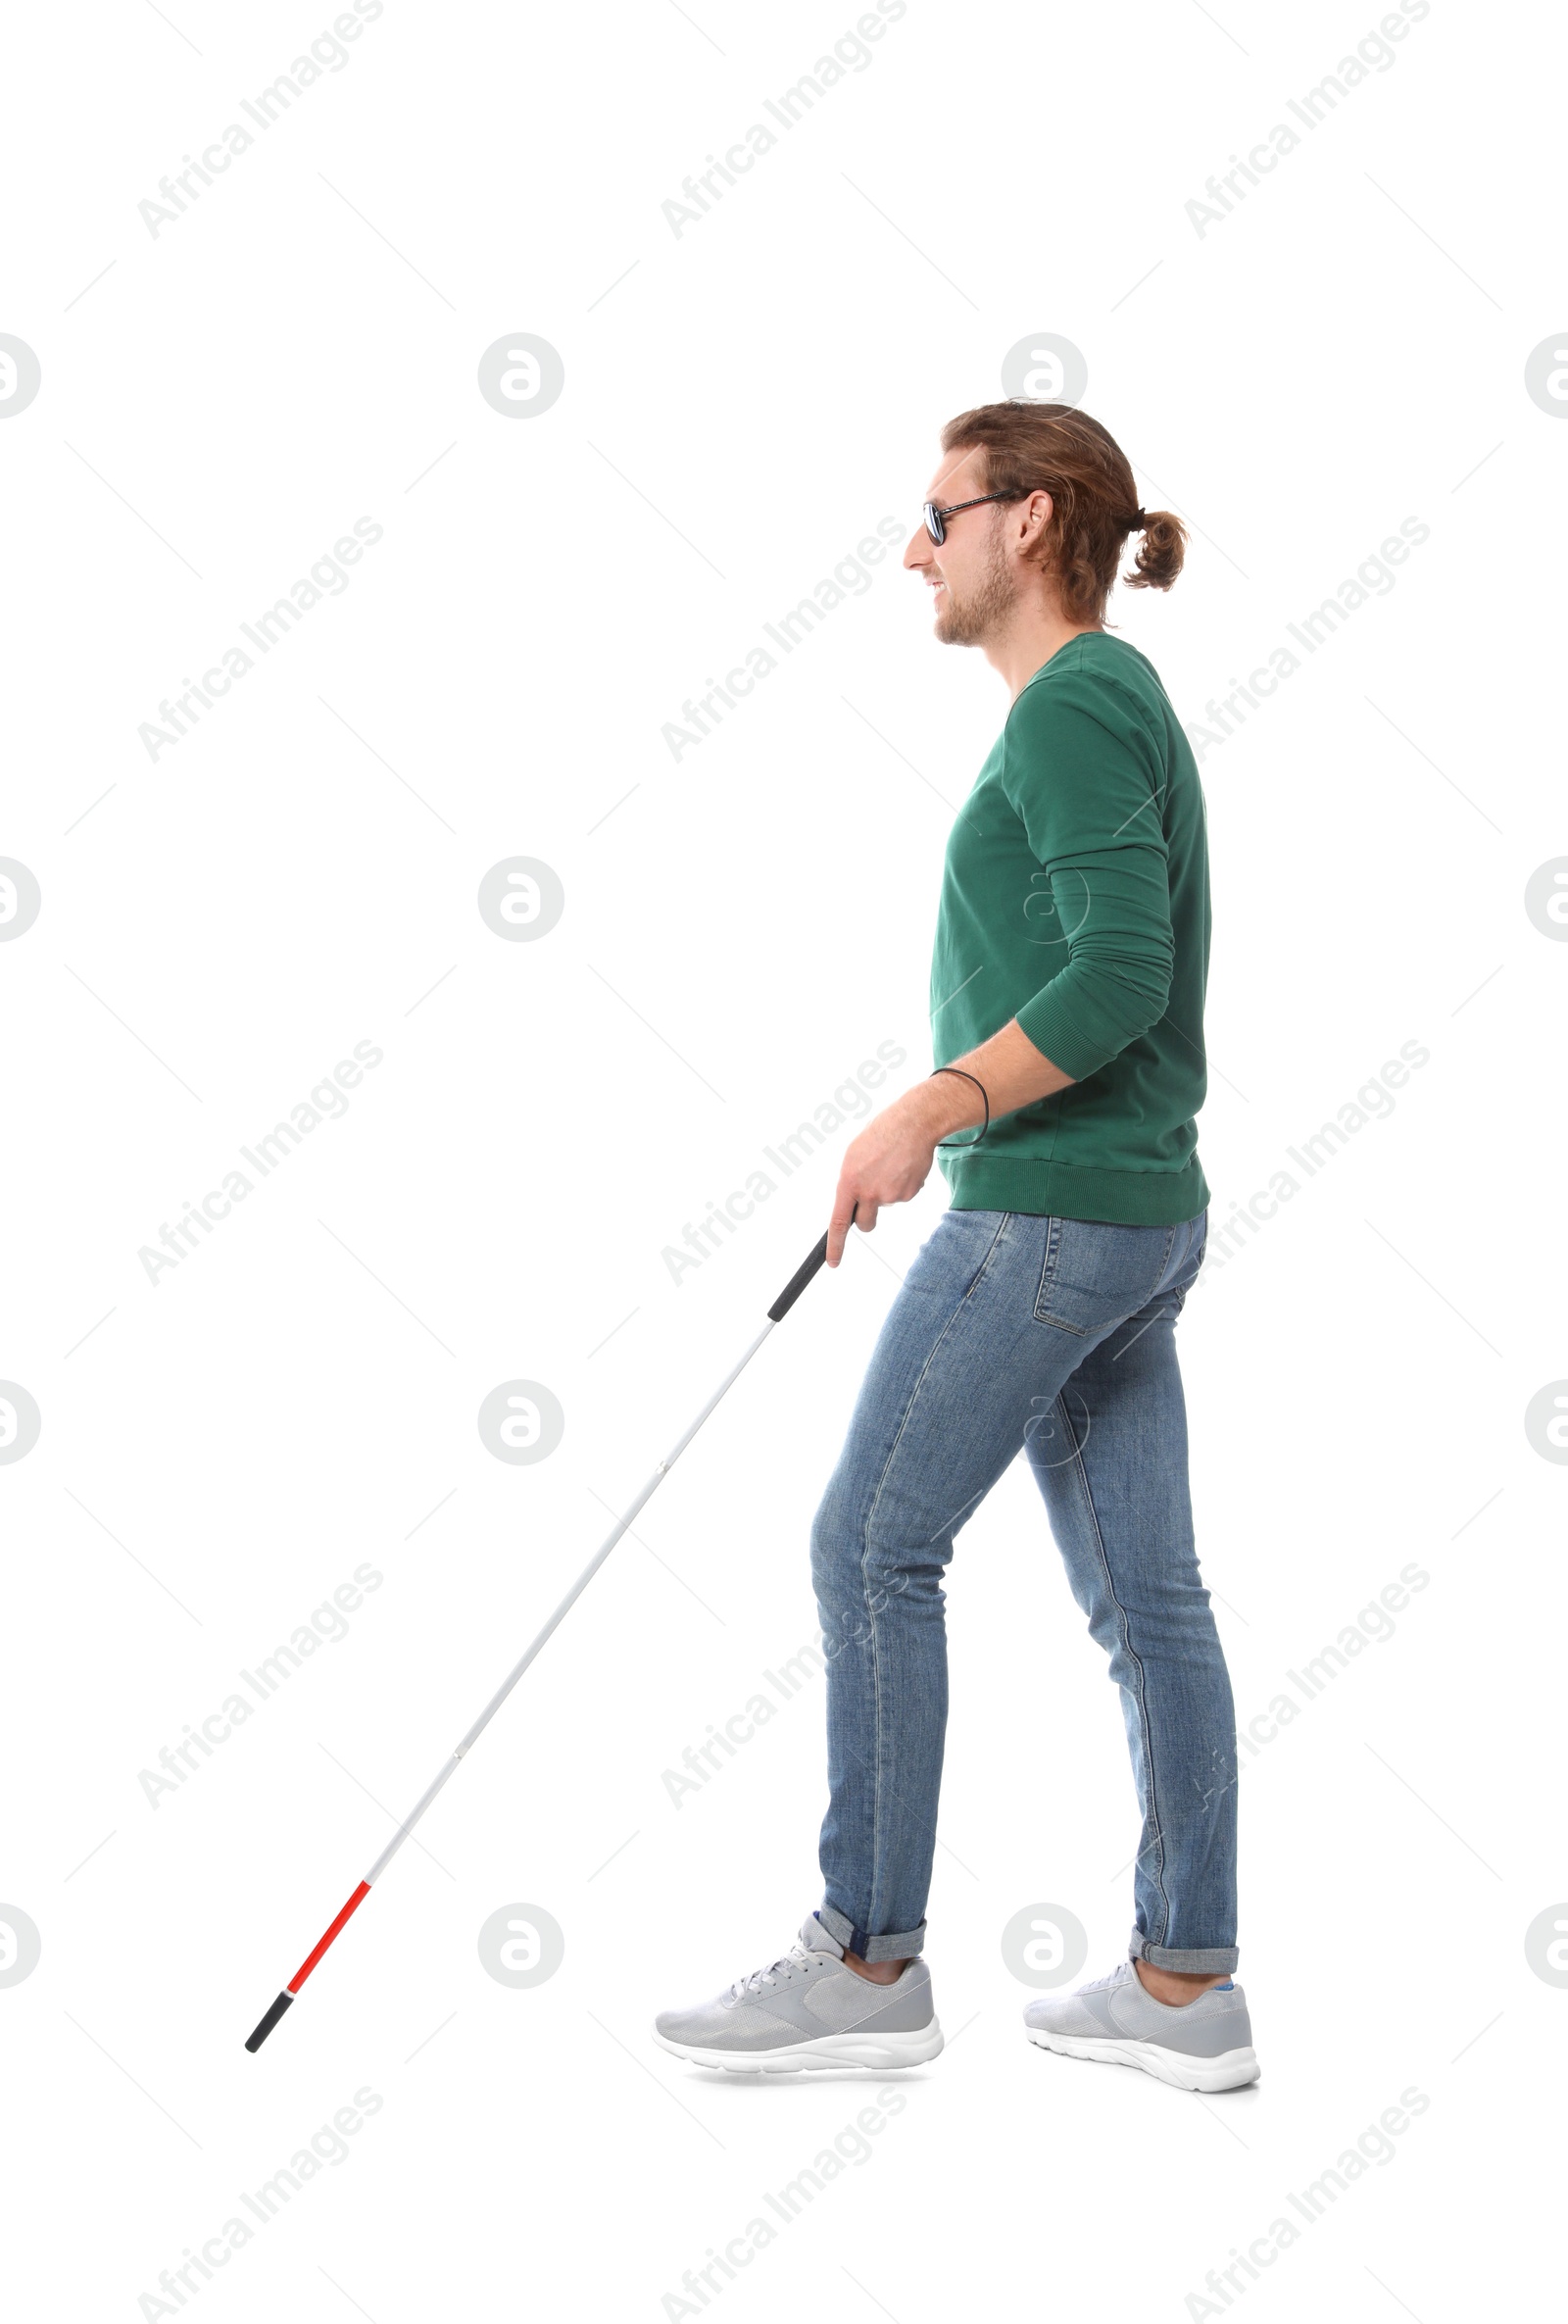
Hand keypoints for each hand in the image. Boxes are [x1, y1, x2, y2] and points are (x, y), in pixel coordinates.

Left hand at [826, 1087, 945, 1265]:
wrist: (913, 1124)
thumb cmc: (880, 1135)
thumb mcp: (853, 1155)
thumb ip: (850, 1182)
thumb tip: (852, 1200)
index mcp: (849, 1182)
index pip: (839, 1221)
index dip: (835, 1245)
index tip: (833, 1262)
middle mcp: (869, 1193)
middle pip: (865, 1224)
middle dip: (866, 1219)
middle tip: (872, 1198)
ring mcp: (891, 1195)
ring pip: (885, 1204)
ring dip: (886, 1191)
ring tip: (890, 1165)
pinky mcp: (909, 1194)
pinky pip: (902, 1196)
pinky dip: (902, 1184)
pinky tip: (903, 1166)